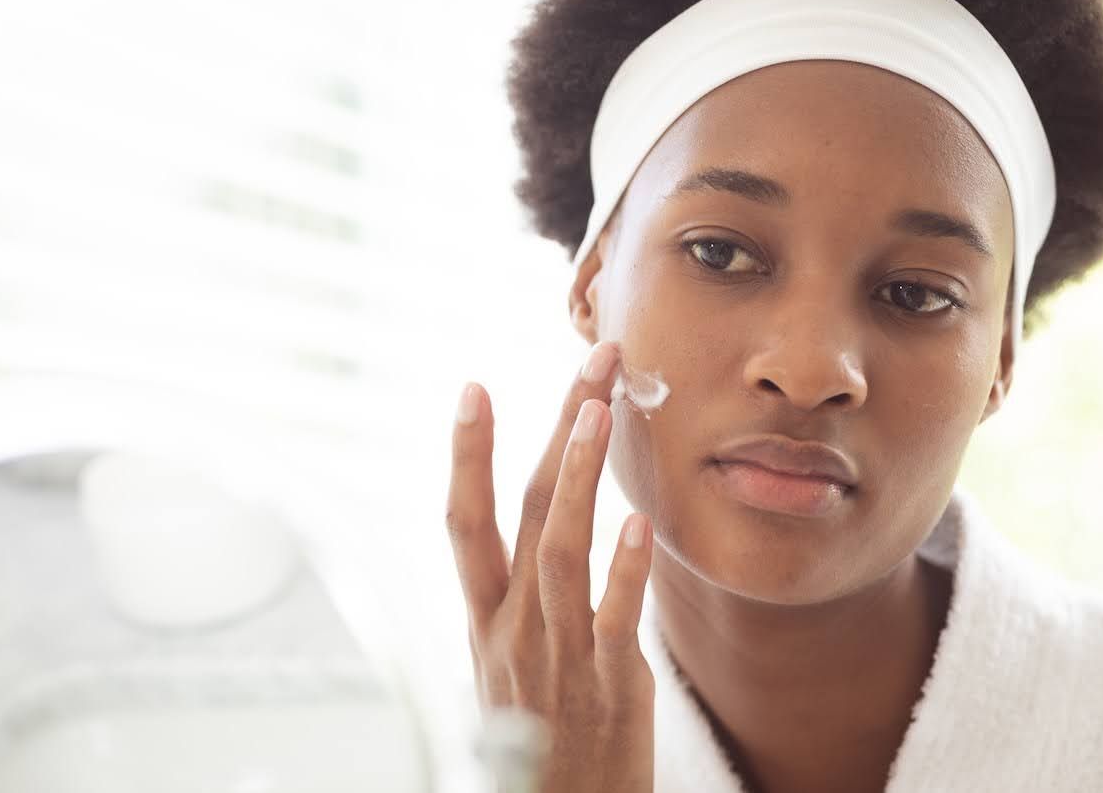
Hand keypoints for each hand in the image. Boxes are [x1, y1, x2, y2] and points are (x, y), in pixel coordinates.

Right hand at [446, 341, 654, 792]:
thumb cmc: (541, 739)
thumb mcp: (510, 663)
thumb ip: (523, 597)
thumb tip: (545, 527)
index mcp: (485, 618)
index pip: (463, 521)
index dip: (466, 454)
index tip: (473, 389)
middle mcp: (511, 627)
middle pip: (526, 510)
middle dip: (556, 429)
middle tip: (590, 363)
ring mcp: (554, 655)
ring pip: (558, 550)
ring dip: (578, 476)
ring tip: (600, 411)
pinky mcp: (606, 687)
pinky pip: (611, 619)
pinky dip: (622, 571)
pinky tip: (638, 523)